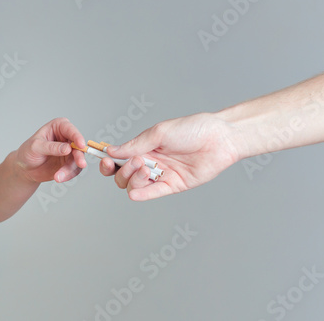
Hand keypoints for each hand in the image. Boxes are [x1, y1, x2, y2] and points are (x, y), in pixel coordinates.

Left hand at [16, 118, 85, 182]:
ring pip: (78, 160)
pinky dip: (68, 175)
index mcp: (58, 127)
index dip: (77, 136)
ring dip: (69, 169)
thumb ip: (51, 147)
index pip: (70, 129)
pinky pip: (74, 169)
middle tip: (80, 164)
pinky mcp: (70, 163)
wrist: (25, 168)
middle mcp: (67, 137)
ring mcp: (70, 151)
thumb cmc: (28, 152)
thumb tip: (67, 148)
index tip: (80, 145)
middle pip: (78, 146)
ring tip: (58, 177)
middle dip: (79, 156)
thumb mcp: (36, 147)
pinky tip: (59, 178)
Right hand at [99, 113, 242, 200]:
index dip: (108, 162)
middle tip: (137, 162)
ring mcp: (161, 175)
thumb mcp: (159, 133)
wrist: (220, 138)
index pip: (119, 158)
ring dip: (134, 180)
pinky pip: (153, 193)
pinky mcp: (173, 186)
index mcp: (144, 147)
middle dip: (124, 171)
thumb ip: (135, 144)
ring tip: (147, 169)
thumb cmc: (192, 129)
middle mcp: (150, 162)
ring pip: (135, 186)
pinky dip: (142, 194)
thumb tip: (111, 151)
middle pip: (123, 175)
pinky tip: (135, 193)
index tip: (104, 161)